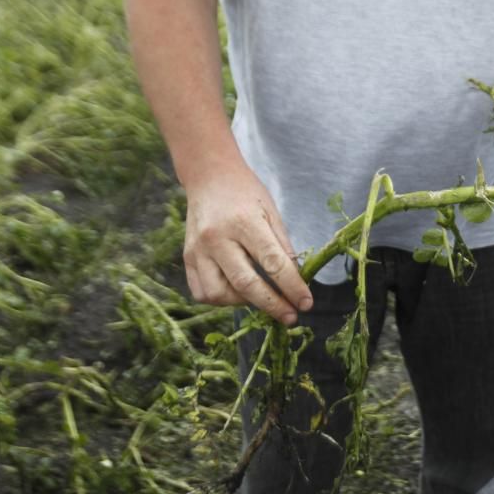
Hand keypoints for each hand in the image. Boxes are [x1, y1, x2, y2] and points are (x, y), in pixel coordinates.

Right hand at [182, 164, 312, 324]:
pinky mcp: (187, 257)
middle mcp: (217, 238)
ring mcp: (198, 249)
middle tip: (290, 317)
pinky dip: (221, 300)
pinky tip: (237, 293)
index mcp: (244, 222)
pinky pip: (201, 292)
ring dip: (244, 303)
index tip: (306, 303)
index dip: (292, 287)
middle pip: (246, 283)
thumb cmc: (246, 193)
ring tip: (261, 297)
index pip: (272, 263)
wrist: (209, 177)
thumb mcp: (271, 212)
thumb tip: (295, 280)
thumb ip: (282, 247)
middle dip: (272, 305)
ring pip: (219, 294)